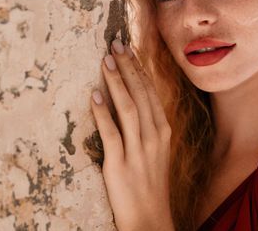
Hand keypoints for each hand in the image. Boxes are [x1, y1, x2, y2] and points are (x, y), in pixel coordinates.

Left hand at [91, 39, 173, 230]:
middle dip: (128, 67)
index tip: (128, 48)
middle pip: (141, 94)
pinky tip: (94, 97)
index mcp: (163, 130)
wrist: (150, 219)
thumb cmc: (151, 183)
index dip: (138, 68)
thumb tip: (132, 99)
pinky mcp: (121, 164)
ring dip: (117, 83)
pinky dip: (103, 114)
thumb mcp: (156, 150)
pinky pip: (112, 134)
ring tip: (105, 61)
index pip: (150, 91)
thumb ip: (147, 125)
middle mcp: (154, 136)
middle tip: (115, 44)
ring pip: (129, 108)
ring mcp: (139, 150)